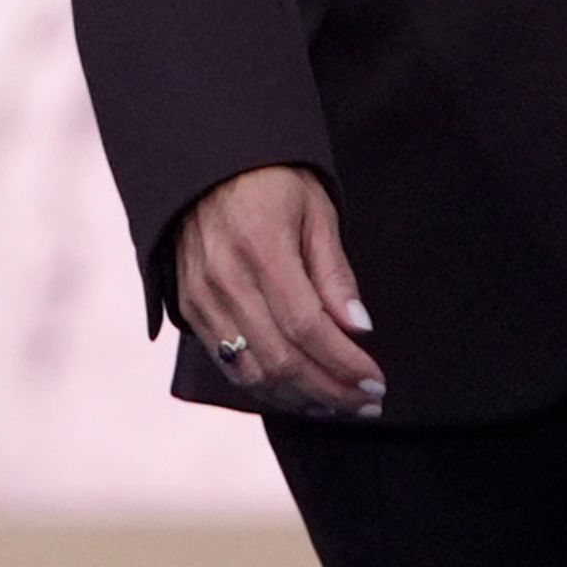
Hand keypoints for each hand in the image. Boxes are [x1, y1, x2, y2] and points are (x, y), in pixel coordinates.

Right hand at [177, 164, 383, 419]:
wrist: (205, 162)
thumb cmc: (270, 178)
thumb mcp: (315, 209)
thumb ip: (334, 272)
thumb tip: (359, 328)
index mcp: (262, 248)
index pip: (308, 327)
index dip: (344, 363)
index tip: (377, 382)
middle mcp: (226, 280)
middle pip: (281, 360)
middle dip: (330, 391)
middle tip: (366, 403)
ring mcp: (202, 299)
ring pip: (252, 373)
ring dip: (299, 398)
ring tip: (337, 404)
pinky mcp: (189, 309)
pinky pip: (227, 364)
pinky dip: (265, 386)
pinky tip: (297, 391)